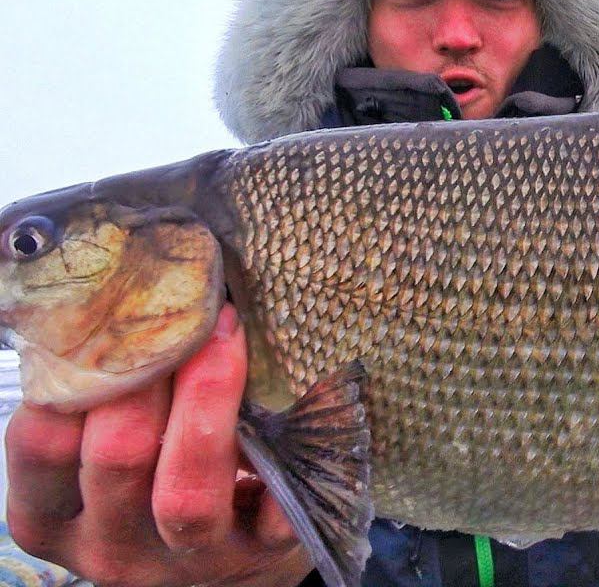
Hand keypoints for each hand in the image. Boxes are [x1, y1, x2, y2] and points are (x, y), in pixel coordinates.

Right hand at [4, 305, 311, 586]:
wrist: (225, 548)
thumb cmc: (151, 477)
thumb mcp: (103, 448)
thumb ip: (101, 398)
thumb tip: (121, 294)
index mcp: (53, 515)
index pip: (43, 443)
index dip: (80, 374)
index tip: (119, 313)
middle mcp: (112, 547)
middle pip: (118, 457)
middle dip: (151, 373)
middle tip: (184, 310)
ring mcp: (188, 560)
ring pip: (187, 494)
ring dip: (209, 402)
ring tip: (227, 336)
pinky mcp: (259, 556)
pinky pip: (276, 511)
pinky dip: (287, 455)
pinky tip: (299, 399)